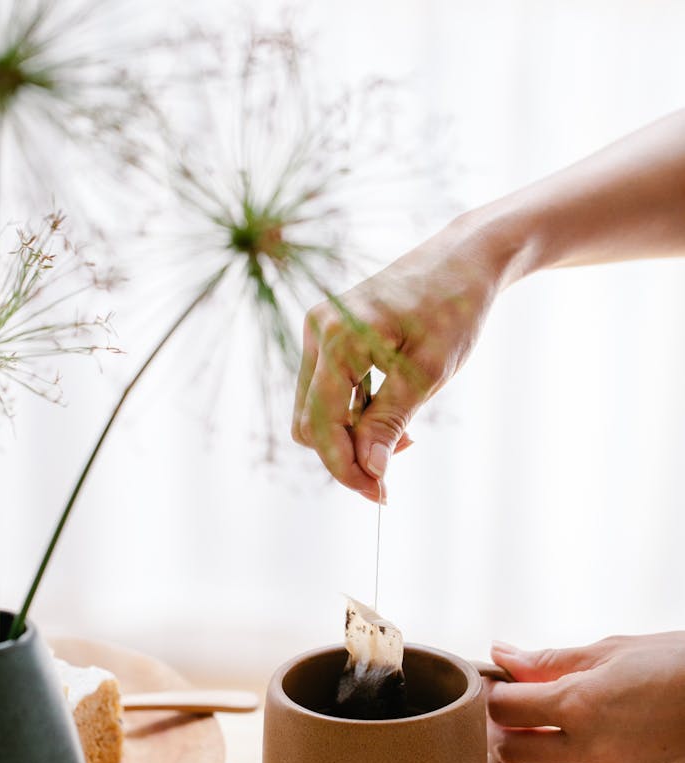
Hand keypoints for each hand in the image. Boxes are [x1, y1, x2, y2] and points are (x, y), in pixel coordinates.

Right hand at [292, 214, 507, 500]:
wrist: (463, 258)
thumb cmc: (453, 308)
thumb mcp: (428, 372)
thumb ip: (391, 420)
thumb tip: (368, 469)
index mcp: (338, 339)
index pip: (322, 425)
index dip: (346, 468)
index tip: (380, 495)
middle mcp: (317, 333)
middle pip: (309, 422)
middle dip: (346, 455)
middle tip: (393, 467)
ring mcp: (319, 332)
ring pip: (316, 410)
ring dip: (351, 436)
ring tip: (403, 439)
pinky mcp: (329, 336)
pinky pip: (328, 390)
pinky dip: (354, 414)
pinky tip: (391, 417)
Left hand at [487, 633, 684, 762]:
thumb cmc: (675, 664)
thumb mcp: (610, 651)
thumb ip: (550, 660)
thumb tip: (503, 654)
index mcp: (580, 705)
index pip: (506, 709)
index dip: (494, 693)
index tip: (500, 682)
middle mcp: (591, 748)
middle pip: (512, 752)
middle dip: (502, 729)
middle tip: (514, 708)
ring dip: (530, 762)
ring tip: (543, 732)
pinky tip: (576, 749)